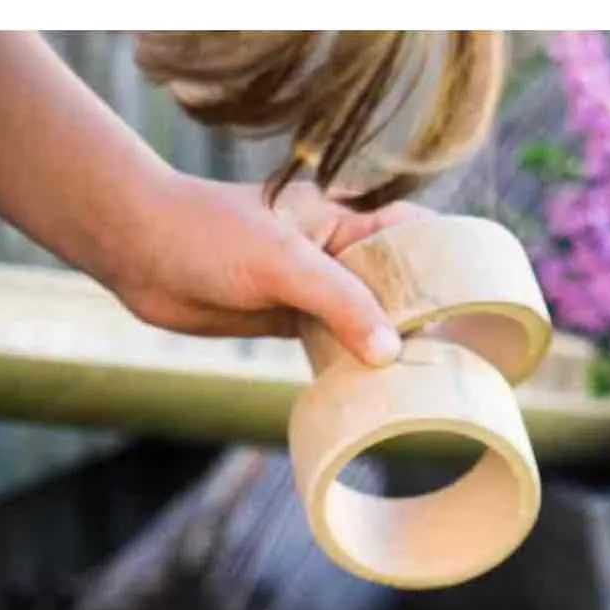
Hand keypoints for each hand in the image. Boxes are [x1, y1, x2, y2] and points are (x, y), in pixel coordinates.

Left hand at [109, 175, 427, 366]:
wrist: (137, 251)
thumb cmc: (208, 236)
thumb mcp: (285, 264)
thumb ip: (341, 304)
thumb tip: (391, 353)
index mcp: (341, 221)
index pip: (409, 233)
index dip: (442, 258)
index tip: (473, 292)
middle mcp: (333, 254)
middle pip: (395, 285)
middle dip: (423, 315)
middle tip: (456, 352)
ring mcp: (311, 289)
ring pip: (365, 320)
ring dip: (387, 347)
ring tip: (424, 379)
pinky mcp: (288, 320)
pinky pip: (334, 345)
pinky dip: (353, 365)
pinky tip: (373, 388)